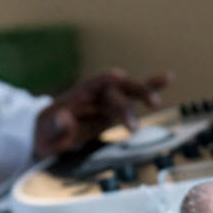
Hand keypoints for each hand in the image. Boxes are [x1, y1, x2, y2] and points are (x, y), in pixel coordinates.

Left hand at [33, 69, 173, 157]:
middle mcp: (94, 95)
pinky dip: (151, 88)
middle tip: (134, 122)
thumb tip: (66, 117)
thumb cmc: (44, 135)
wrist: (45, 135)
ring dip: (142, 95)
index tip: (117, 77)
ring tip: (156, 102)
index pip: (91, 84)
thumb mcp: (44, 135)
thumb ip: (57, 128)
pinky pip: (134, 100)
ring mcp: (106, 101)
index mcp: (76, 96)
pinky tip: (168, 78)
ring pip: (127, 94)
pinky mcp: (115, 111)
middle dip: (125, 103)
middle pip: (113, 92)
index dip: (104, 79)